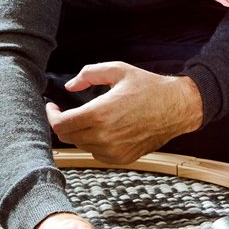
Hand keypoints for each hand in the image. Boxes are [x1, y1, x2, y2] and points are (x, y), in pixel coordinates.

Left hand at [46, 62, 202, 165]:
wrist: (177, 107)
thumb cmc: (150, 88)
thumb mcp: (119, 70)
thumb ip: (89, 74)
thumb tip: (70, 86)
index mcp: (100, 113)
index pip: (61, 124)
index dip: (52, 115)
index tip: (54, 108)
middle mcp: (104, 136)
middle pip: (67, 137)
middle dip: (64, 123)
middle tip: (68, 112)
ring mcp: (113, 150)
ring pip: (81, 146)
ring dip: (80, 133)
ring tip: (93, 118)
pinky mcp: (122, 158)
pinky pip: (97, 154)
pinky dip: (95, 143)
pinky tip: (107, 129)